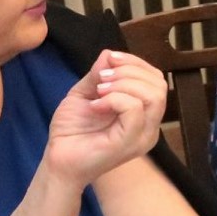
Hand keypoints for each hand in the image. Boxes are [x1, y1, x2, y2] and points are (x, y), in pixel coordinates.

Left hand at [43, 50, 164, 187]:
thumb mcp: (85, 93)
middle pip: (159, 85)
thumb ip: (99, 75)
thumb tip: (109, 54)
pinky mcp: (129, 143)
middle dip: (130, 71)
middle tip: (102, 78)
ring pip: (153, 96)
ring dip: (124, 84)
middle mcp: (150, 127)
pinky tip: (95, 106)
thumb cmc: (72, 131)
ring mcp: (142, 137)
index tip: (110, 60)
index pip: (156, 80)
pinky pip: (134, 109)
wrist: (57, 161)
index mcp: (144, 114)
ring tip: (100, 90)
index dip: (136, 63)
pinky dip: (114, 99)